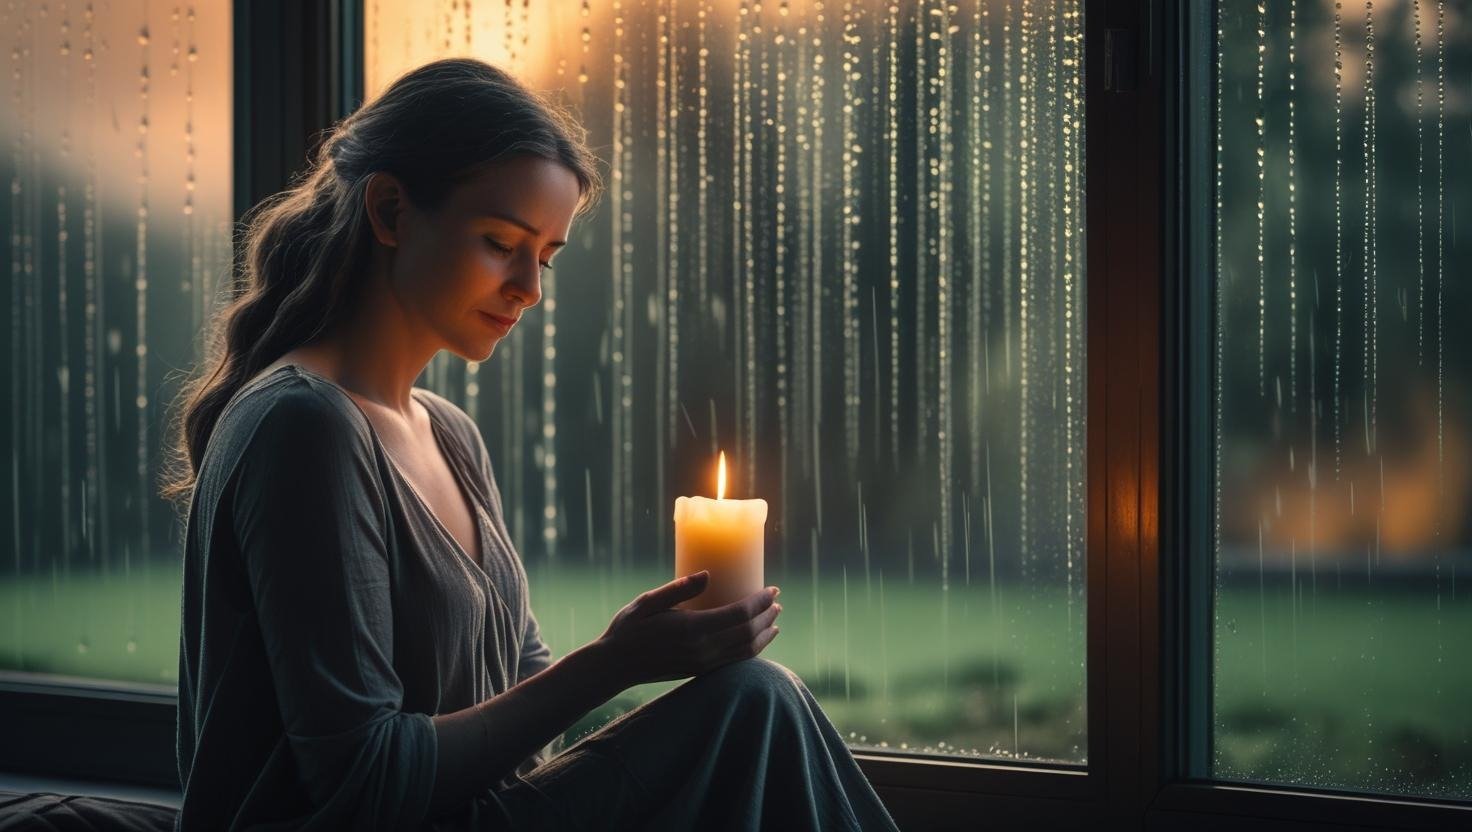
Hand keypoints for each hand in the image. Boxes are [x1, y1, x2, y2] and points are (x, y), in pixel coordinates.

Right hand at [593, 572, 782, 687]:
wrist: (615, 666)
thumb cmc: (629, 628)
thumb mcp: (648, 602)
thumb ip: (678, 589)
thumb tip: (707, 574)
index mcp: (692, 628)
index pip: (739, 614)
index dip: (760, 601)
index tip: (772, 588)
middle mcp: (702, 649)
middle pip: (748, 633)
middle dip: (767, 616)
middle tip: (776, 601)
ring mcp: (703, 663)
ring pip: (746, 651)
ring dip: (765, 635)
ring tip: (775, 620)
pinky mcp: (700, 671)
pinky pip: (735, 661)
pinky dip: (753, 650)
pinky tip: (757, 641)